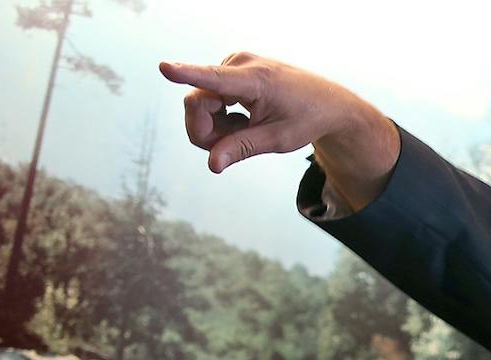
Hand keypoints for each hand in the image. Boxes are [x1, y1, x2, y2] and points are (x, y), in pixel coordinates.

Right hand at [159, 53, 398, 206]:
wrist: (327, 103)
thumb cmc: (305, 120)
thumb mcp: (277, 141)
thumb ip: (242, 149)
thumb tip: (212, 164)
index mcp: (255, 80)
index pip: (214, 78)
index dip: (186, 74)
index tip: (164, 67)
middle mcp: (239, 64)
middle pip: (196, 103)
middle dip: (206, 131)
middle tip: (231, 147)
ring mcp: (233, 64)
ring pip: (200, 102)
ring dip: (216, 125)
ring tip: (246, 128)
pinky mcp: (230, 70)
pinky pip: (207, 97)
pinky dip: (220, 116)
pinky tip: (243, 119)